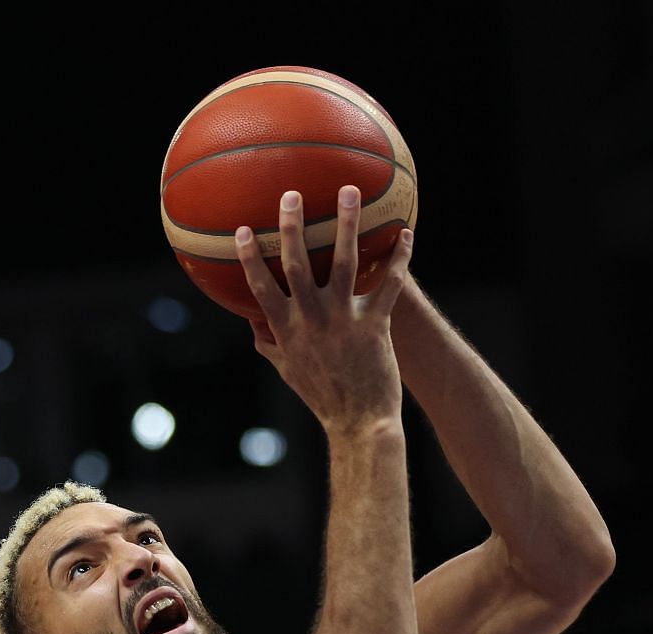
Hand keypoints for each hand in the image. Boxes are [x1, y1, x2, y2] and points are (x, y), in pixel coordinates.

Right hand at [234, 184, 414, 437]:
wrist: (358, 422)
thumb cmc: (322, 396)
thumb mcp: (288, 371)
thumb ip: (269, 344)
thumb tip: (251, 324)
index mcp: (287, 330)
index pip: (261, 288)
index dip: (251, 258)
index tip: (245, 229)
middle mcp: (311, 321)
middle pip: (297, 265)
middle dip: (292, 227)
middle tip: (292, 194)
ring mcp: (343, 321)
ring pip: (343, 263)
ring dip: (346, 224)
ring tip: (350, 192)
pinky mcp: (375, 326)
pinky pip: (390, 285)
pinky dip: (399, 258)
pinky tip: (406, 233)